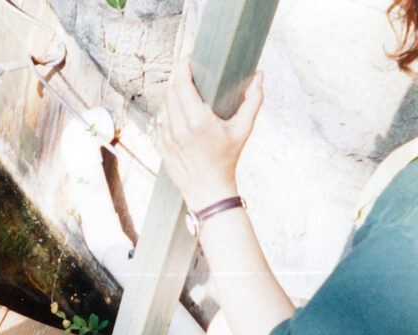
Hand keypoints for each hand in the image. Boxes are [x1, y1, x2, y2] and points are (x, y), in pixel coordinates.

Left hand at [156, 59, 263, 210]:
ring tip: (185, 90)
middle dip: (178, 77)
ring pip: (164, 105)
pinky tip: (180, 112)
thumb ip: (253, 101)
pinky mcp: (159, 145)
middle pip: (170, 91)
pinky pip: (160, 121)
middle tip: (189, 71)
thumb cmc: (227, 160)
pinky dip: (169, 113)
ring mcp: (166, 138)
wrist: (208, 190)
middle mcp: (177, 128)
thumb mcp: (244, 130)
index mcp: (197, 121)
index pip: (181, 84)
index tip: (189, 59)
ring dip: (173, 94)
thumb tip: (259, 77)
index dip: (182, 67)